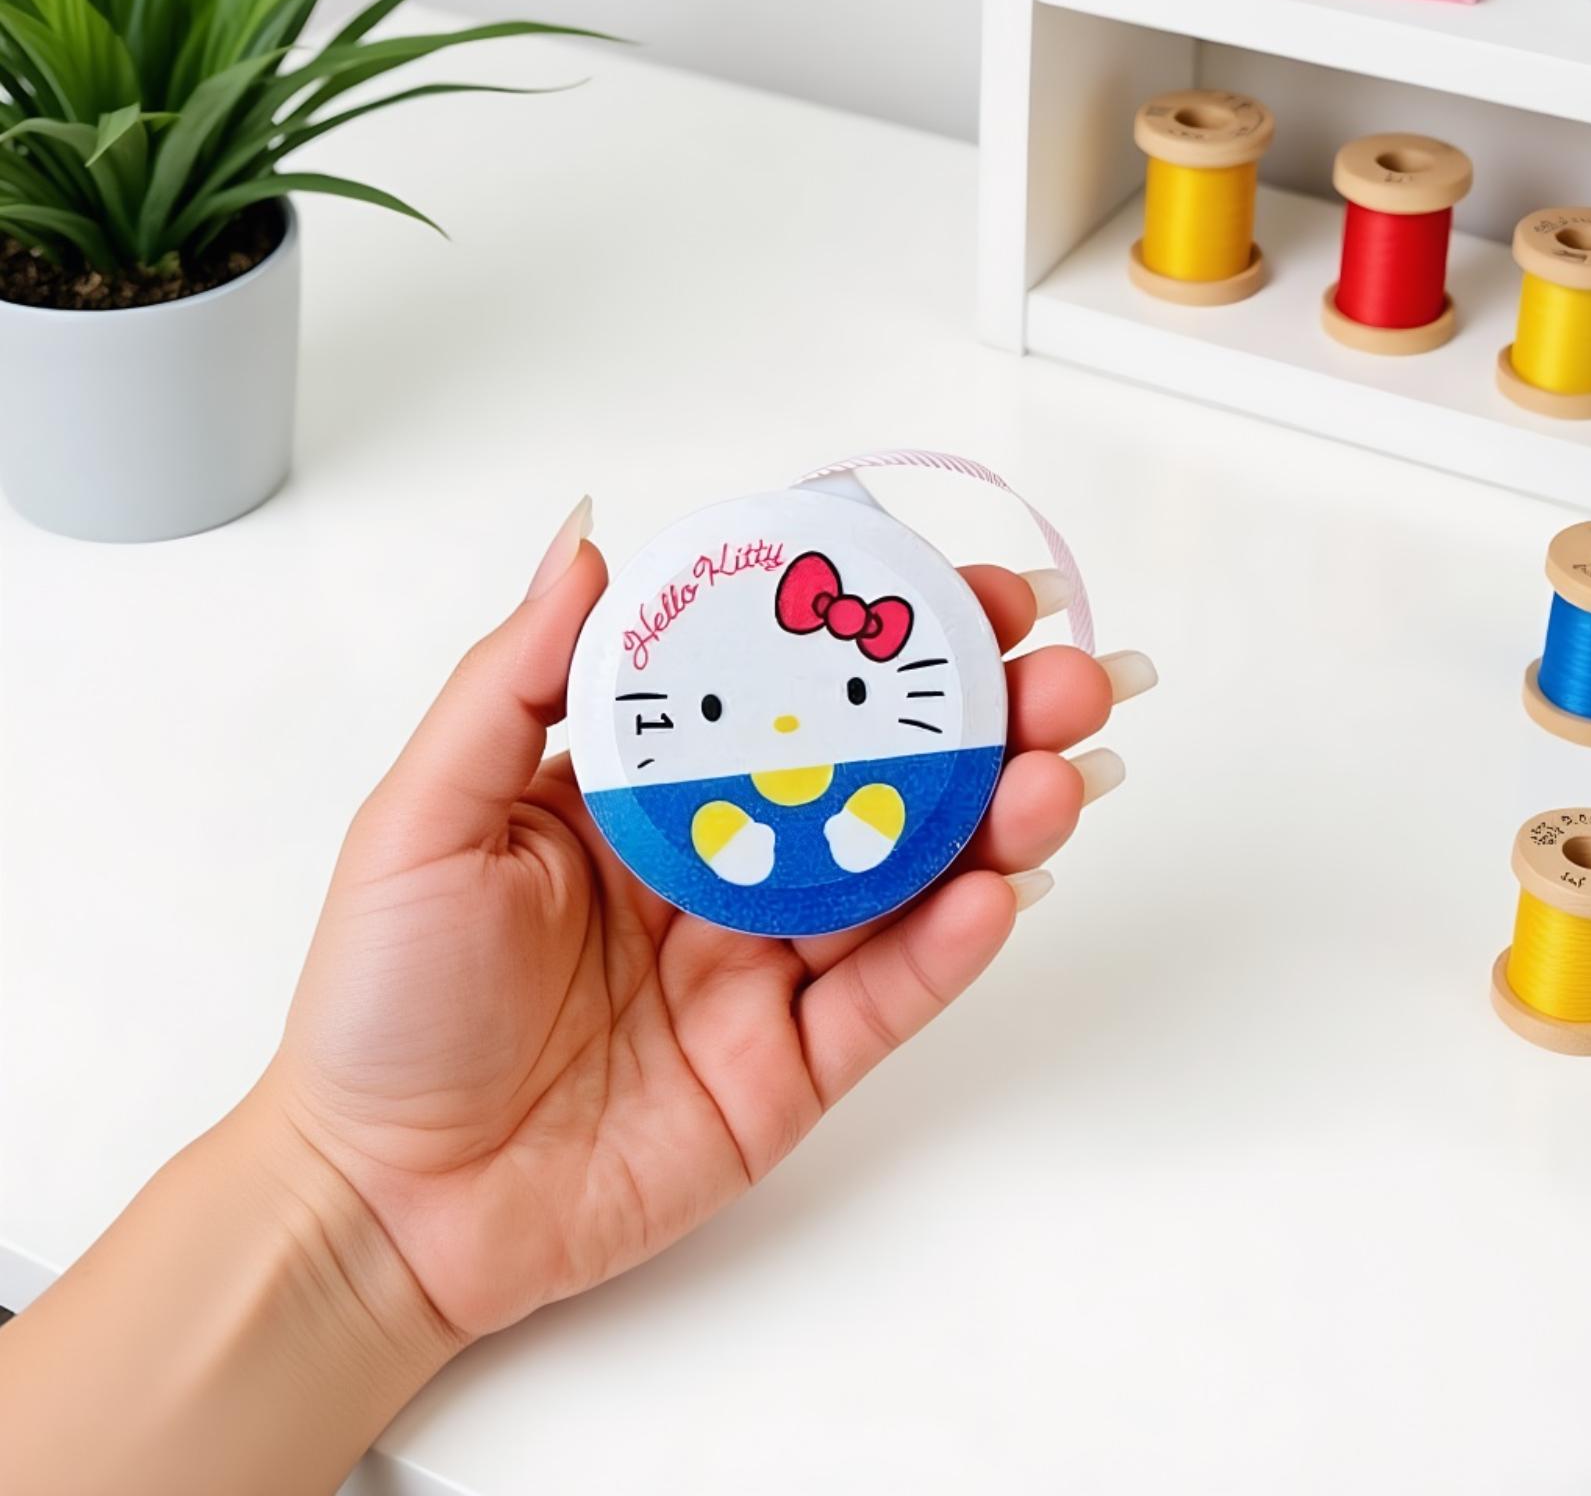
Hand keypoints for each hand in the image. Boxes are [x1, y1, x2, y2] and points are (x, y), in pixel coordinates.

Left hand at [265, 497, 1150, 1339]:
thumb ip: (515, 678)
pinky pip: (881, 1002)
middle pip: (873, 778)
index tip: (952, 590)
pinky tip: (995, 894)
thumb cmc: (385, 1000)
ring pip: (903, 882)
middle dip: (975, 723)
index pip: (781, 689)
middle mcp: (722, 865)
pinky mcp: (788, 1069)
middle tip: (1057, 680)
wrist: (385, 1200)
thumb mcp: (427, 814)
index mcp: (646, 793)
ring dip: (990, 825)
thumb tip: (589, 539)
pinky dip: (943, 949)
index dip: (868, 634)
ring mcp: (764, 969)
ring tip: (1053, 777)